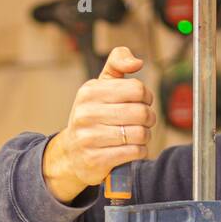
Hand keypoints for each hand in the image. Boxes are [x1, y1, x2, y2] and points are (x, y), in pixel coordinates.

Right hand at [42, 46, 156, 202]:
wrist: (71, 154)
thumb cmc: (92, 117)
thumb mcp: (100, 86)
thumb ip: (117, 63)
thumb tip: (137, 62)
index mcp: (89, 92)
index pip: (136, 89)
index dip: (146, 96)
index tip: (142, 102)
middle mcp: (86, 113)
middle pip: (141, 112)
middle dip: (149, 118)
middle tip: (144, 122)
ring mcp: (89, 137)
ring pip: (140, 134)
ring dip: (145, 136)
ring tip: (138, 136)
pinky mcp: (96, 159)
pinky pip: (134, 152)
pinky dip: (140, 151)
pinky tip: (132, 149)